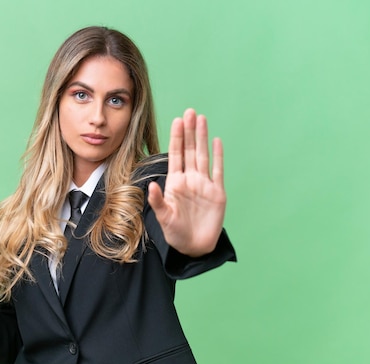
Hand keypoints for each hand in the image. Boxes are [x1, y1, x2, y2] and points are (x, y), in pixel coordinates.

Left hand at [147, 108, 225, 256]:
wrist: (194, 247)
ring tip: (201, 119)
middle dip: (190, 131)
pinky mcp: (217, 193)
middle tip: (190, 112)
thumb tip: (151, 185)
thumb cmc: (176, 233)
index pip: (176, 155)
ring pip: (204, 156)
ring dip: (202, 138)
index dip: (177, 138)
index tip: (177, 120)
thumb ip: (157, 201)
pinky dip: (218, 156)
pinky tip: (217, 141)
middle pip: (191, 151)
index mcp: (175, 183)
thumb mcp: (164, 217)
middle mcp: (190, 180)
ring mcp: (204, 185)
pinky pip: (218, 171)